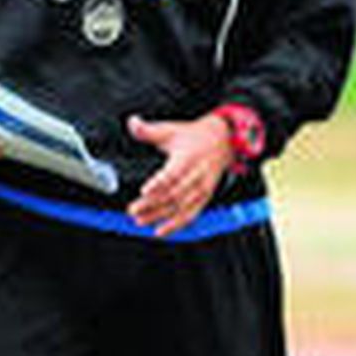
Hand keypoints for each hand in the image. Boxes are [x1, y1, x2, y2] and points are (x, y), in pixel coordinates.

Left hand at [126, 112, 230, 237]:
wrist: (223, 142)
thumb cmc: (194, 137)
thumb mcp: (171, 130)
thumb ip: (149, 130)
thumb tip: (132, 123)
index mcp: (187, 157)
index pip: (172, 173)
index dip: (158, 183)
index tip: (144, 191)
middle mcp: (196, 175)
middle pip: (173, 193)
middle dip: (152, 205)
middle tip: (134, 210)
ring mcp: (201, 189)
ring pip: (180, 207)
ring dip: (160, 216)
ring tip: (141, 221)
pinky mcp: (204, 198)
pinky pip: (190, 215)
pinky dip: (176, 225)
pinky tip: (161, 231)